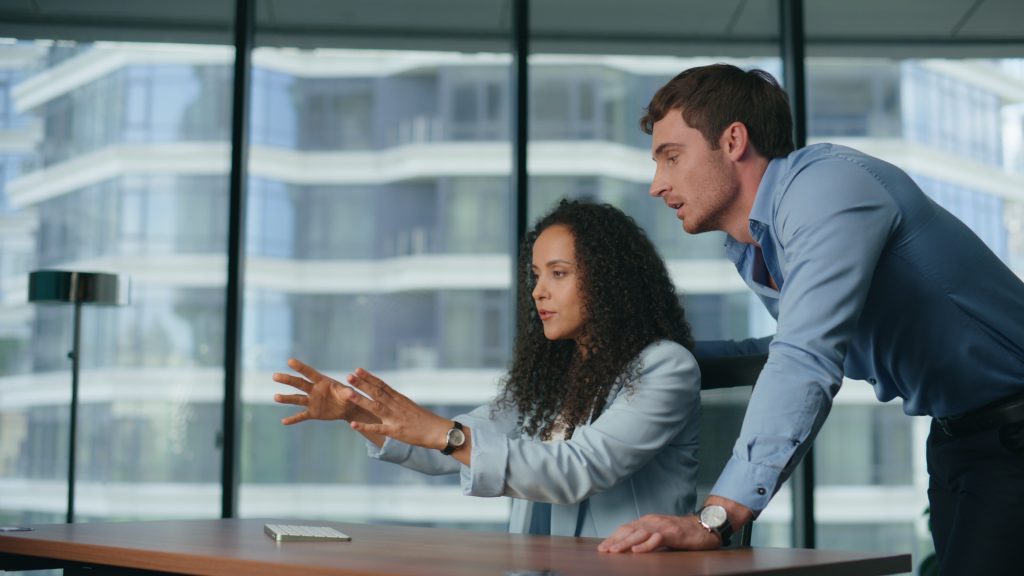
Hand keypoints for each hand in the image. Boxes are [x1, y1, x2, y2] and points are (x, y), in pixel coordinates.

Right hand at [272, 358, 378, 425]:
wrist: (348, 408)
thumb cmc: (349, 396)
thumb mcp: (350, 394)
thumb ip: (348, 393)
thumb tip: (352, 393)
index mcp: (322, 382)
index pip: (310, 373)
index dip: (300, 367)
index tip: (290, 361)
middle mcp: (314, 390)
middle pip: (299, 384)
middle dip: (288, 380)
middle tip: (275, 376)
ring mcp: (312, 401)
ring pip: (297, 399)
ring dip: (286, 399)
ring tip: (276, 397)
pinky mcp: (313, 412)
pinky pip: (301, 416)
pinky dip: (293, 419)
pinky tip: (284, 422)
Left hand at [343, 368, 453, 450]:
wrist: (438, 431)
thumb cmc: (425, 420)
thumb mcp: (410, 406)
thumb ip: (397, 401)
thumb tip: (385, 396)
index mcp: (400, 399)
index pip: (382, 385)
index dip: (369, 377)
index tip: (358, 370)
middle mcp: (396, 405)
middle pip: (377, 392)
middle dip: (362, 384)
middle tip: (349, 376)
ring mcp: (395, 418)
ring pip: (375, 407)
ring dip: (361, 400)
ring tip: (348, 393)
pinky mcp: (395, 431)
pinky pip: (377, 428)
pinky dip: (365, 426)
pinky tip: (353, 424)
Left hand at [597, 514, 719, 552]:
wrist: (704, 527)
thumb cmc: (682, 532)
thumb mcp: (660, 531)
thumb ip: (646, 536)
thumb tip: (630, 545)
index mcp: (648, 521)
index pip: (627, 528)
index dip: (614, 537)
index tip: (603, 546)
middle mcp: (653, 521)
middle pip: (630, 530)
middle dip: (615, 540)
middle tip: (603, 549)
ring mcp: (662, 526)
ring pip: (640, 534)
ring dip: (626, 543)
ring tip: (615, 550)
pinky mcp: (673, 533)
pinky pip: (657, 539)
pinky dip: (646, 545)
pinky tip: (637, 551)